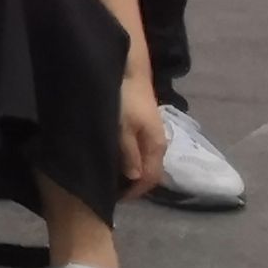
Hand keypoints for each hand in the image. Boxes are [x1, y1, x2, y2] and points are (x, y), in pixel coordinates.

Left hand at [119, 72, 167, 195]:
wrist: (128, 68)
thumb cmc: (123, 98)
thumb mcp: (121, 126)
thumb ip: (128, 152)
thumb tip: (134, 177)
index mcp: (156, 146)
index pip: (150, 178)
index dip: (134, 192)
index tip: (113, 200)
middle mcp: (158, 142)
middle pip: (149, 171)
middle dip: (132, 184)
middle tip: (110, 190)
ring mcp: (151, 131)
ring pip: (144, 159)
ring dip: (130, 170)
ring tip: (109, 176)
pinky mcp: (143, 123)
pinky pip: (139, 148)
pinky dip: (128, 157)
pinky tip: (114, 156)